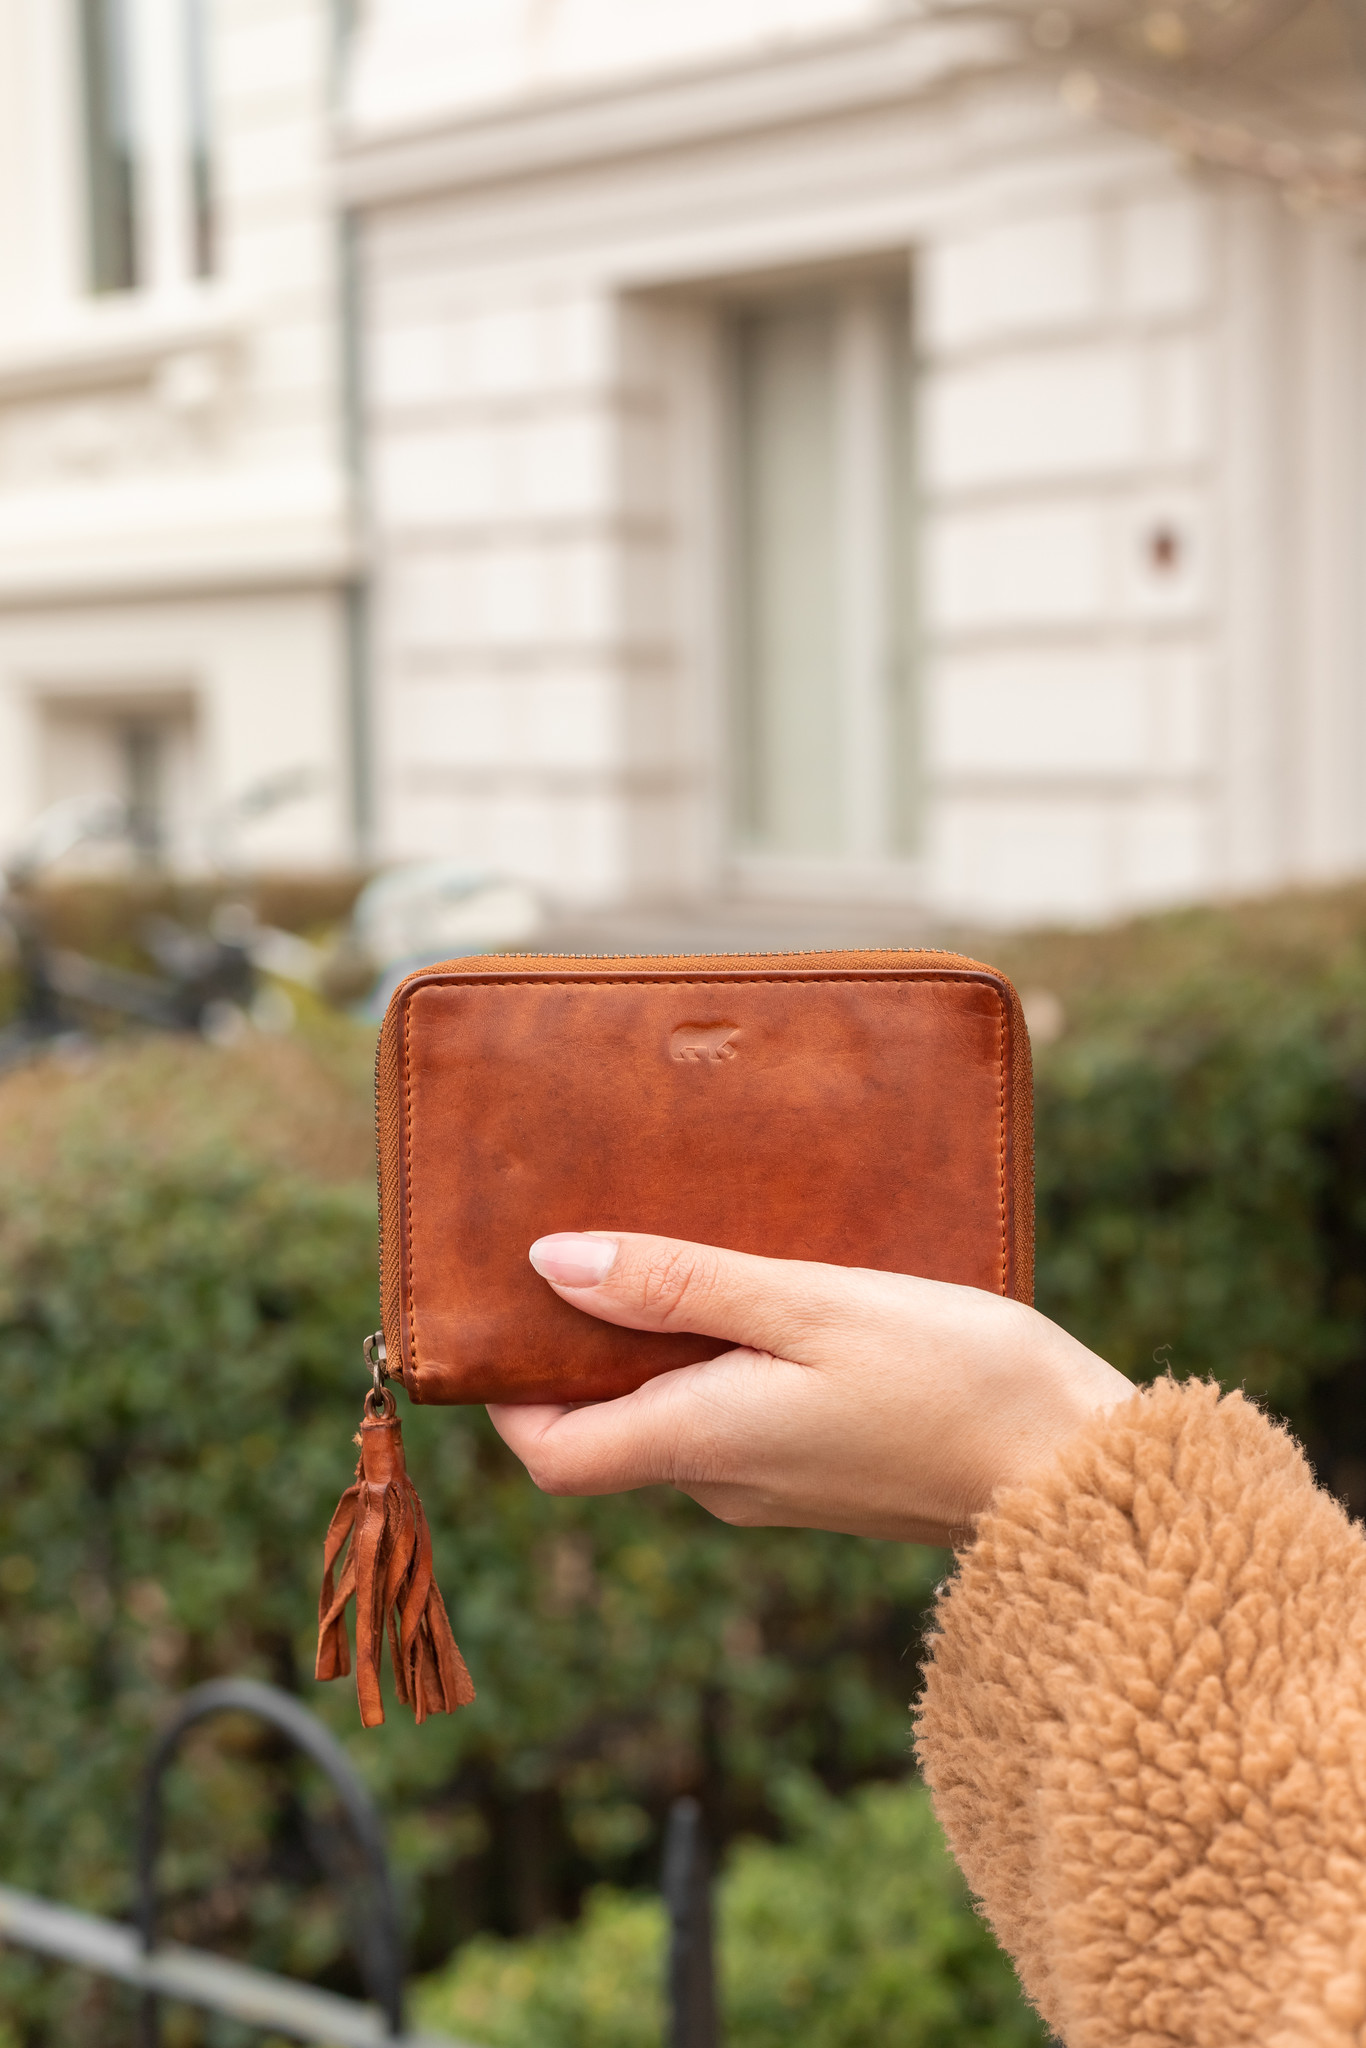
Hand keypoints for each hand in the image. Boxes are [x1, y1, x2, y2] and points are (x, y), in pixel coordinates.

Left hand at [487, 1233, 1132, 1544]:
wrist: (1083, 1476)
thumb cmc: (957, 1380)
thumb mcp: (810, 1306)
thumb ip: (681, 1285)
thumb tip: (551, 1265)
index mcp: (704, 1443)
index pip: (553, 1456)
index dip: (507, 1395)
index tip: (502, 1311)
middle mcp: (726, 1480)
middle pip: (610, 1424)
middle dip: (589, 1342)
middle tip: (603, 1236)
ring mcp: (778, 1485)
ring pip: (680, 1409)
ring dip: (667, 1338)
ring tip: (693, 1240)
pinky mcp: (827, 1471)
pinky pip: (741, 1411)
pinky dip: (730, 1352)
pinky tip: (772, 1285)